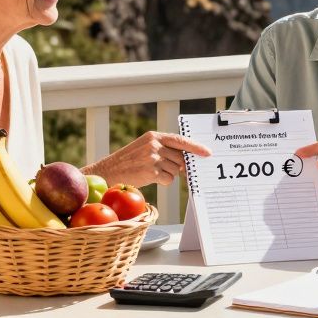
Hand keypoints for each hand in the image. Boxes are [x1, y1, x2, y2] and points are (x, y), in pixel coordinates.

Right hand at [90, 131, 210, 186]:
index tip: (207, 152)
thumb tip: (185, 160)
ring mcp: (152, 157)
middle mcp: (154, 144)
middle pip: (180, 157)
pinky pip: (168, 179)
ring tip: (151, 172)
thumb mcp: (145, 148)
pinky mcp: (151, 171)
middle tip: (162, 168)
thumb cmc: (129, 162)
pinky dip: (162, 181)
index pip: (180, 140)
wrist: (109, 172)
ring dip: (167, 174)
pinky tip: (150, 178)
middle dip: (177, 166)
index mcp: (153, 136)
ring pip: (175, 169)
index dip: (195, 147)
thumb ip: (164, 149)